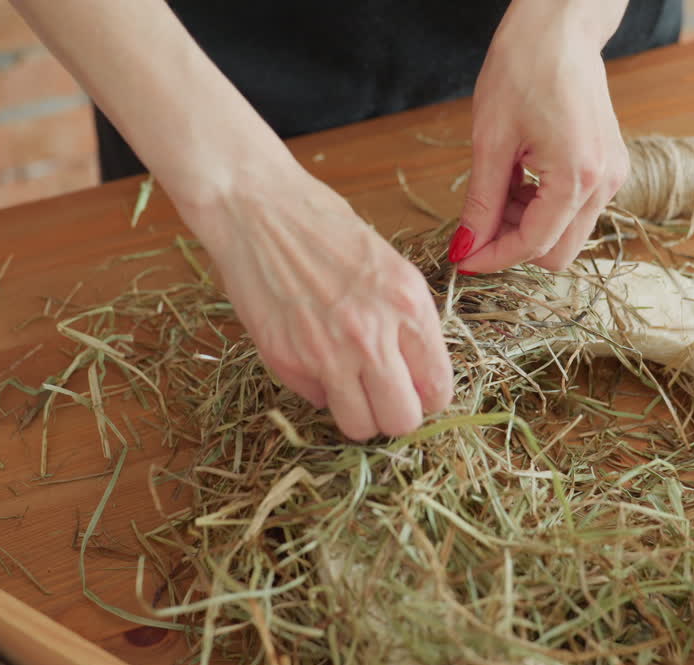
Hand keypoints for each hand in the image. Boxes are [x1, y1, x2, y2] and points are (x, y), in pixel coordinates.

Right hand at [179, 164, 453, 441]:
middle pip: (402, 421)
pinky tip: (310, 352)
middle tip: (383, 395)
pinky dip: (317, 388)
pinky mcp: (286, 361)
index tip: (414, 388)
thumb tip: (416, 376)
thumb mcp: (388, 267)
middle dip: (395, 414)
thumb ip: (406, 322)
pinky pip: (316, 401)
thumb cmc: (322, 226)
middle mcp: (372, 334)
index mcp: (408, 304)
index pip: (438, 389)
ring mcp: (327, 352)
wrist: (255, 208)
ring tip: (349, 385)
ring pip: (360, 427)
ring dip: (358, 413)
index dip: (427, 396)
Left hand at [452, 0, 629, 272]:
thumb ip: (482, 203)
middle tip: (479, 222)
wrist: (559, 28)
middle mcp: (604, 183)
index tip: (462, 259)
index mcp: (577, 176)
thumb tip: (466, 249)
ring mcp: (611, 176)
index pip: (534, 245)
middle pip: (558, 252)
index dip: (493, 258)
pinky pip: (575, 210)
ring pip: (567, 234)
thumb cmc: (523, 69)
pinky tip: (520, 180)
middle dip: (514, 246)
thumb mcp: (490, 141)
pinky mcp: (609, 167)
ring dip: (528, 227)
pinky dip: (544, 209)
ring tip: (499, 189)